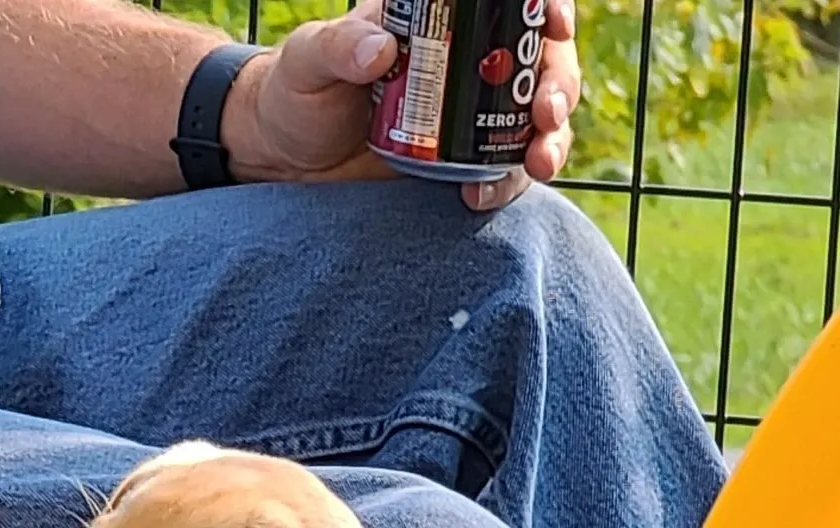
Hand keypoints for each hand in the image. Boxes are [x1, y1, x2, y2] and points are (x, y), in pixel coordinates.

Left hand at [224, 0, 579, 210]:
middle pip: (541, 66)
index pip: (511, 5)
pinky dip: (506, 184)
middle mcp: (469, 67)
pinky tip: (485, 196)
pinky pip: (500, 173)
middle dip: (558, 86)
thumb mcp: (309, 60)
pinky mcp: (456, 170)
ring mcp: (468, 121)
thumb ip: (338, 48)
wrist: (281, 163)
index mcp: (445, 21)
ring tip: (535, 164)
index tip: (555, 26)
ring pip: (532, 124)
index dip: (548, 8)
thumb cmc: (294, 94)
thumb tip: (380, 48)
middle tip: (544, 113)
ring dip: (547, 142)